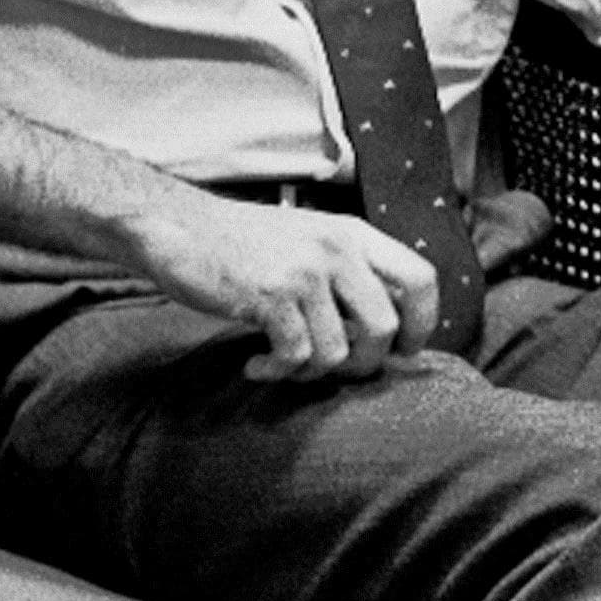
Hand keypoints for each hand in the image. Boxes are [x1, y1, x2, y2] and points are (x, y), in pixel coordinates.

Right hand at [133, 194, 442, 382]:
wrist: (178, 227)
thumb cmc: (243, 244)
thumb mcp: (310, 240)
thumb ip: (349, 273)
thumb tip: (388, 331)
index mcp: (354, 234)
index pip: (421, 277)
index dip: (423, 322)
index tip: (404, 349)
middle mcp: (337, 249)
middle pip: (385, 327)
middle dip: (365, 363)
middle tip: (334, 371)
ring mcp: (305, 272)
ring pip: (337, 351)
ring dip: (310, 373)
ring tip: (281, 364)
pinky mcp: (270, 296)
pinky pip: (295, 357)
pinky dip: (276, 372)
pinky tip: (256, 364)